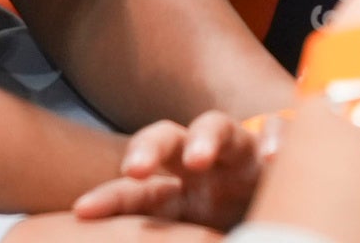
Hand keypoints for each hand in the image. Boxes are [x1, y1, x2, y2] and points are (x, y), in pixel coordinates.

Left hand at [70, 108, 260, 226]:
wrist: (277, 208)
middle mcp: (201, 164)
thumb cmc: (223, 229)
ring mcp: (238, 152)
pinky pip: (277, 132)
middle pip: (166, 139)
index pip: (136, 192)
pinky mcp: (275, 150)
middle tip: (136, 170)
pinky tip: (274, 158)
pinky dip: (275, 140)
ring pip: (217, 126)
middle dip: (148, 149)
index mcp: (175, 193)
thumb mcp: (189, 238)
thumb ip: (165, 240)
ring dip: (204, 139)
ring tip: (198, 159)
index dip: (110, 198)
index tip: (83, 210)